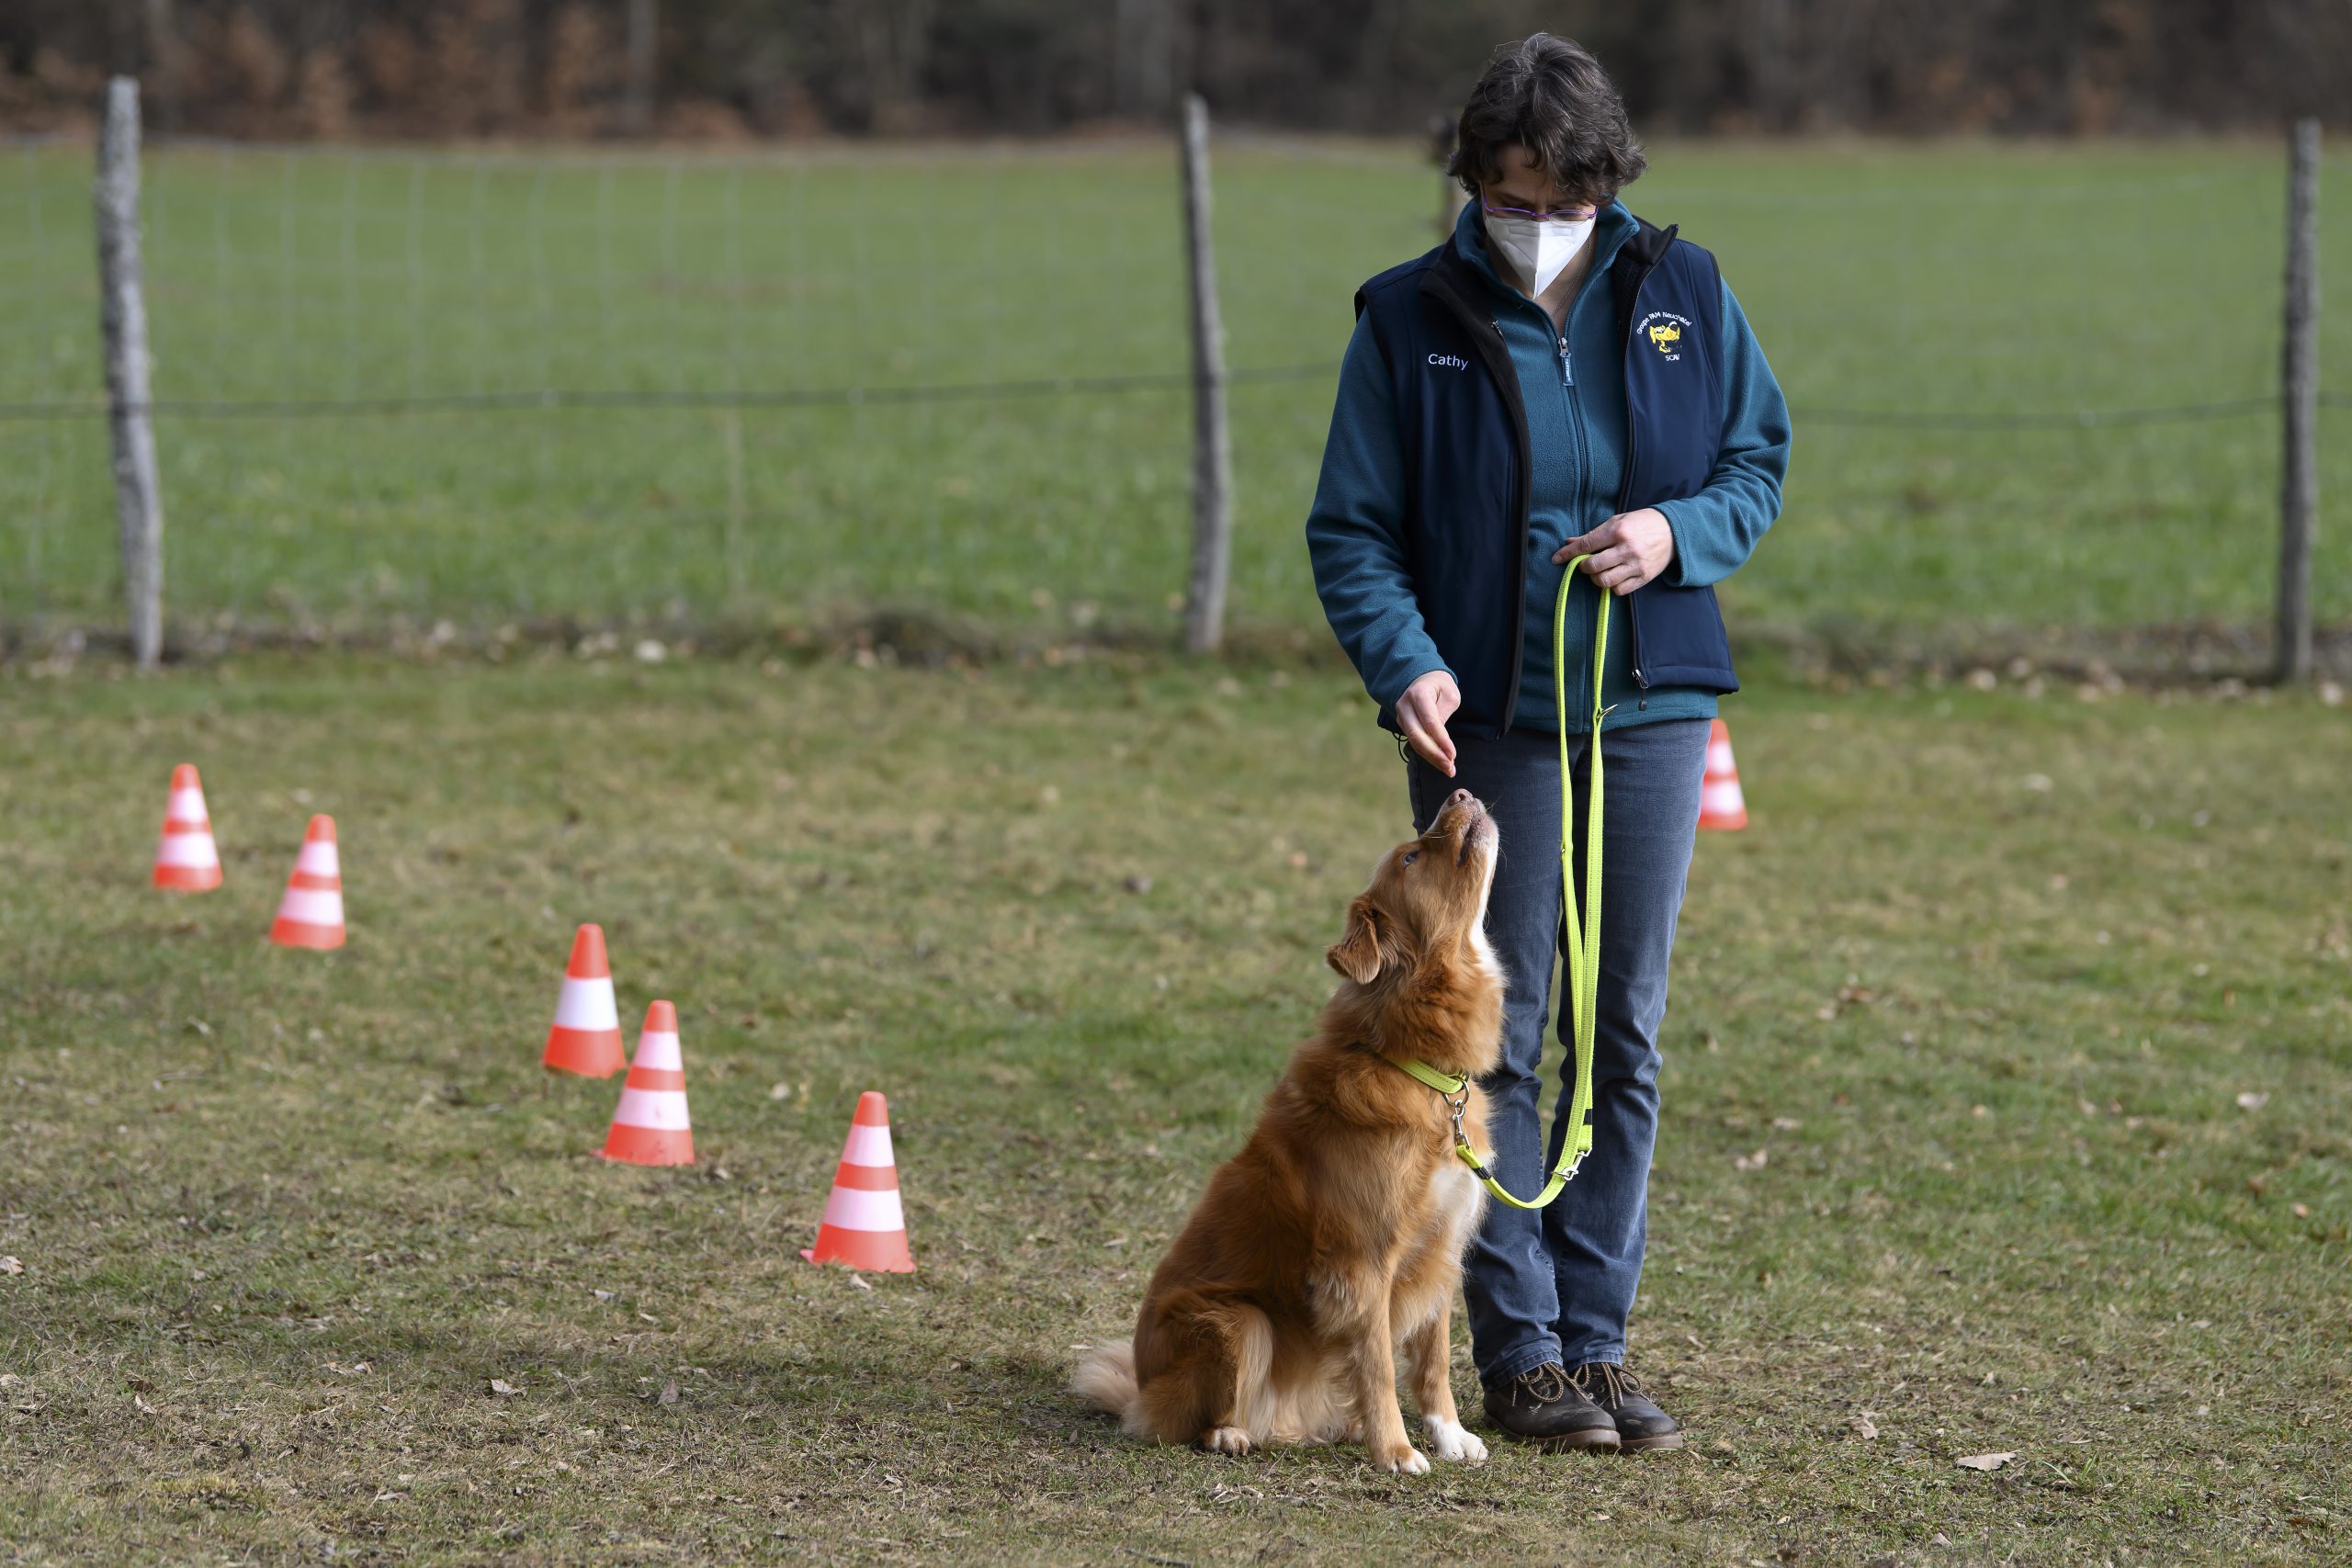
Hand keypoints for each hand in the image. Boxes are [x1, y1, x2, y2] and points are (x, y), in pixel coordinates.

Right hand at [1396, 670, 1459, 777]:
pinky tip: (1440, 762)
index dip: (1441, 740)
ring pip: (1414, 742)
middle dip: (1435, 755)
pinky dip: (1428, 754)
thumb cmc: (1440, 685)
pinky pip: (1415, 742)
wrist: (1421, 678)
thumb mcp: (1450, 694)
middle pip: (1417, 736)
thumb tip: (1439, 739)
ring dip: (1432, 758)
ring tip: (1448, 770)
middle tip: (1450, 769)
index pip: (1430, 722)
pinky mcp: (1403, 725)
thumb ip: (1444, 714)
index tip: (1453, 755)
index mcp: (1418, 694)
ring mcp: (1401, 716)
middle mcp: (1405, 706)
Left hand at [1555, 508, 1674, 595]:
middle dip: (1584, 567)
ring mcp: (1636, 565)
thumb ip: (1593, 534)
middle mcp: (1627, 549)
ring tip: (1600, 571)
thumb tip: (1569, 542)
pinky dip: (1612, 586)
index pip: (1586, 545)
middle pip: (1593, 566)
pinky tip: (1614, 577)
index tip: (1557, 558)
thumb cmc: (1642, 523)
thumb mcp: (1617, 521)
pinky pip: (1620, 590)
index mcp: (1619, 531)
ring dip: (1596, 578)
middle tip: (1586, 564)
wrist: (1674, 531)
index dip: (1568, 553)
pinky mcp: (1644, 577)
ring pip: (1605, 581)